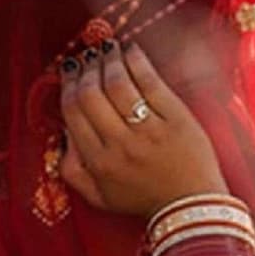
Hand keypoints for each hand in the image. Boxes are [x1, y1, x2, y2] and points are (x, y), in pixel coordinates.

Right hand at [58, 41, 227, 216]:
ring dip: (109, 60)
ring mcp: (150, 130)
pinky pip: (151, 83)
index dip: (68, 85)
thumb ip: (72, 171)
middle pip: (92, 94)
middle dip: (86, 70)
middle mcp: (121, 144)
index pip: (73, 112)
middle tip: (87, 58)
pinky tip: (131, 50)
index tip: (70, 72)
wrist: (191, 206)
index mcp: (99, 162)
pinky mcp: (176, 118)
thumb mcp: (99, 198)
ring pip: (119, 84)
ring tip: (107, 49)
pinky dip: (137, 62)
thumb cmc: (145, 200)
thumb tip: (63, 137)